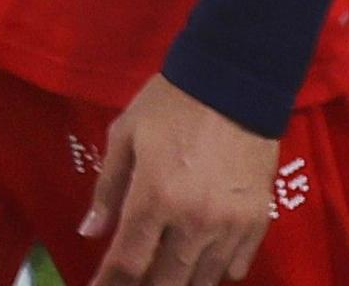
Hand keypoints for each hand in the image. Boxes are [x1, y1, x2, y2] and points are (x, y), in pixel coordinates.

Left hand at [80, 76, 278, 285]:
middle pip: (167, 280)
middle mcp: (193, 221)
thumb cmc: (170, 105)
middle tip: (132, 284)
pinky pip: (236, 267)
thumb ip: (107, 188)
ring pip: (202, 280)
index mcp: (154, 197)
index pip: (128, 261)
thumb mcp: (124, 135)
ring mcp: (230, 226)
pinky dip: (215, 272)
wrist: (235, 83)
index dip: (110, 284)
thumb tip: (90, 232)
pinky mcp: (258, 222)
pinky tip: (200, 265)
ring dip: (180, 283)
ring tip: (164, 278)